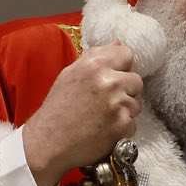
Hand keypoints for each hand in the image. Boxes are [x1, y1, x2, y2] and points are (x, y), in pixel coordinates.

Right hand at [20, 42, 140, 183]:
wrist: (48, 142)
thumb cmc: (58, 108)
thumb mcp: (71, 74)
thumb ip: (96, 57)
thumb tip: (118, 44)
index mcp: (94, 65)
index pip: (127, 54)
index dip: (121, 67)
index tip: (113, 77)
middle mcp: (108, 82)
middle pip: (136, 81)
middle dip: (125, 91)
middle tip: (105, 102)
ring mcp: (118, 104)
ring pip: (136, 104)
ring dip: (125, 111)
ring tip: (102, 118)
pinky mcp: (122, 125)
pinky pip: (133, 124)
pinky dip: (122, 129)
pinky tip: (104, 130)